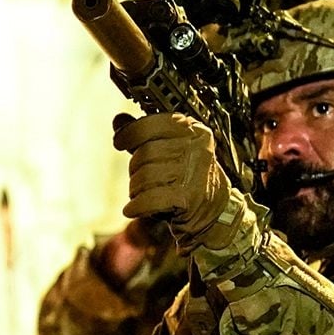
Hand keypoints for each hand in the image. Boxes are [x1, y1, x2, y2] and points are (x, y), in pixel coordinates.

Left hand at [112, 113, 234, 249]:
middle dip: (135, 169)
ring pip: (144, 176)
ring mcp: (193, 172)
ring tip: (145, 195)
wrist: (214, 213)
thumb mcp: (170, 151)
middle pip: (145, 152)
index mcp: (194, 130)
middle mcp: (196, 148)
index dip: (130, 133)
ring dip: (136, 190)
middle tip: (142, 180)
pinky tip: (134, 209)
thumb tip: (119, 121)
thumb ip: (145, 135)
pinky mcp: (187, 197)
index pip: (152, 124)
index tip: (120, 141)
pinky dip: (136, 206)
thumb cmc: (188, 180)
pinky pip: (148, 199)